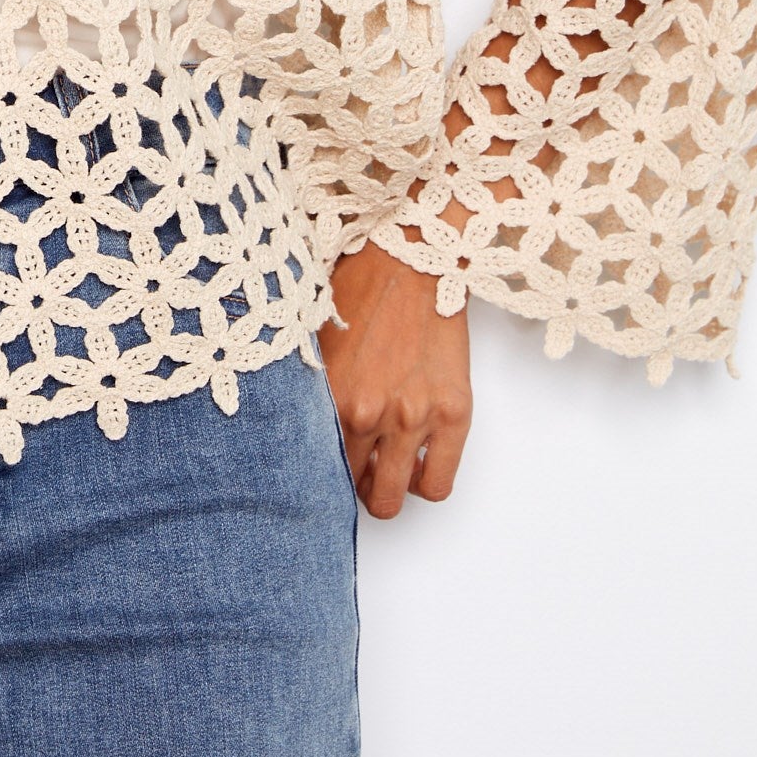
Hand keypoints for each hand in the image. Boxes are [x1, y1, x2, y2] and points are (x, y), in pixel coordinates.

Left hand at [318, 243, 472, 517]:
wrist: (412, 260)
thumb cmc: (360, 291)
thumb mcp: (318, 343)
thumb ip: (313, 392)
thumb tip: (302, 428)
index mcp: (332, 396)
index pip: (319, 468)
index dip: (322, 474)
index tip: (326, 469)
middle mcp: (371, 413)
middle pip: (355, 490)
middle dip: (355, 486)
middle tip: (360, 469)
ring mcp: (415, 416)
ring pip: (395, 496)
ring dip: (388, 489)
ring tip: (388, 467)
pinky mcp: (454, 412)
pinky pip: (439, 483)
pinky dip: (426, 483)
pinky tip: (418, 463)